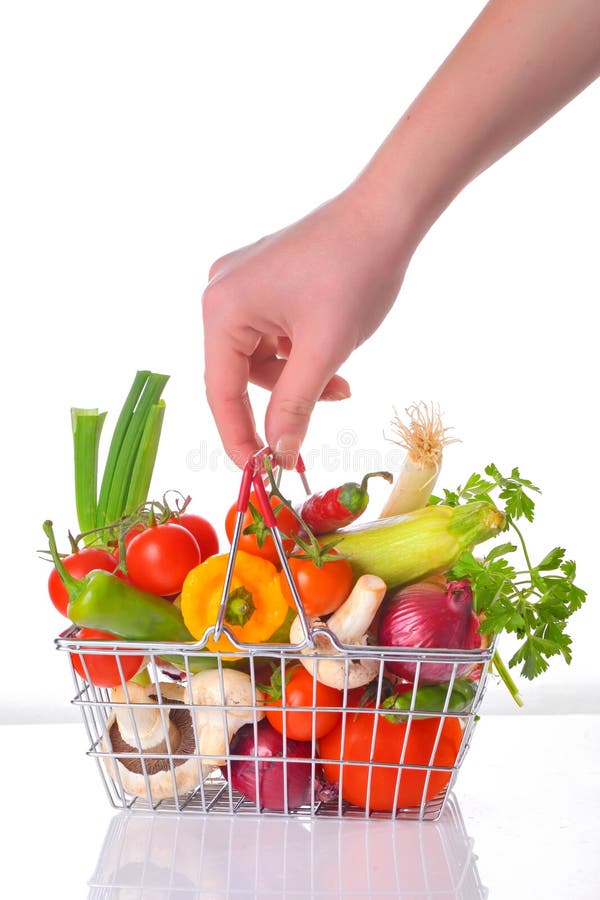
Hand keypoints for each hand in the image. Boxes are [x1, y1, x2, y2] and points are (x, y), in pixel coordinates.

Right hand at [202, 183, 413, 467]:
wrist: (388, 213)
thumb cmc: (357, 272)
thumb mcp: (325, 349)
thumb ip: (295, 406)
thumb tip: (277, 455)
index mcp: (223, 308)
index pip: (221, 391)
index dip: (239, 438)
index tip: (260, 474)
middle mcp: (222, 294)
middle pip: (240, 376)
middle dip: (283, 403)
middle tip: (312, 431)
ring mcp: (242, 284)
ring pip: (261, 361)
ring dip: (299, 381)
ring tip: (342, 383)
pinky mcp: (265, 281)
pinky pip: (273, 337)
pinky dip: (301, 355)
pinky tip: (335, 356)